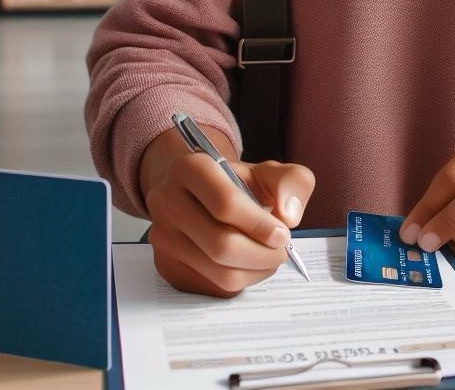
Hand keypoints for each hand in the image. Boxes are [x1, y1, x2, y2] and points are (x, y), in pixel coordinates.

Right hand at [141, 127, 314, 296]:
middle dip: (262, 254)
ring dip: (255, 271)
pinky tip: (250, 263)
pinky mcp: (167, 266)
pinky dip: (242, 280)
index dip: (260, 225)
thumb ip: (292, 182)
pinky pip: (213, 287)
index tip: (283, 234)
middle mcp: (167, 201)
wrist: (203, 195)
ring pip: (217, 272)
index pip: (225, 204)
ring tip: (270, 257)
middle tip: (282, 251)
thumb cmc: (238, 183)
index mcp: (190, 168)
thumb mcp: (269, 171)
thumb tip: (289, 215)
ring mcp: (162, 237)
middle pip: (221, 245)